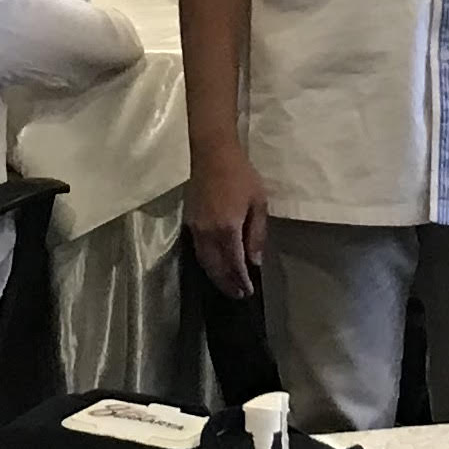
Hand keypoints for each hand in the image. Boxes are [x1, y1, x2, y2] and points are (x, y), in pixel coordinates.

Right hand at [186, 138, 272, 299]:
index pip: (233, 263)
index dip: (241, 280)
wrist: (212, 153)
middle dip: (227, 283)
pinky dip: (207, 263)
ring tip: (227, 285)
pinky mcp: (190, 222)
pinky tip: (214, 265)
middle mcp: (208, 233)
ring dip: (216, 276)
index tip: (248, 291)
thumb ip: (256, 234)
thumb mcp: (258, 203)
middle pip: (216, 267)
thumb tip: (254, 261)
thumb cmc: (240, 175)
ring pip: (204, 261)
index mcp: (227, 228)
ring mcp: (196, 228)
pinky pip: (198, 250)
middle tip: (238, 295)